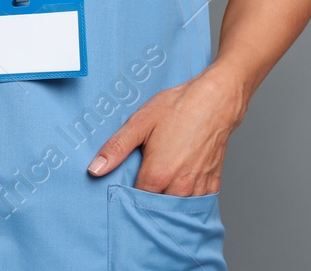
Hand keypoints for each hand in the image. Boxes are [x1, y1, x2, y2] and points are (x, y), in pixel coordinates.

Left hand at [85, 66, 248, 195]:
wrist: (216, 99)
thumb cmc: (179, 107)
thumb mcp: (141, 122)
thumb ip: (116, 148)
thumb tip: (94, 169)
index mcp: (157, 175)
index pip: (134, 202)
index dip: (126, 198)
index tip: (122, 191)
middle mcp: (179, 187)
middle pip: (156, 210)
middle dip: (146, 205)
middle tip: (140, 189)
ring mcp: (198, 188)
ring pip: (177, 210)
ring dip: (167, 205)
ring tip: (159, 190)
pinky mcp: (213, 184)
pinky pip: (196, 204)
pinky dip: (187, 201)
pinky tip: (179, 188)